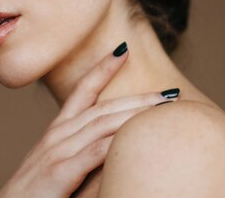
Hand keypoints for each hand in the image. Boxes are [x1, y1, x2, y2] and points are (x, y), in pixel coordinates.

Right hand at [0, 43, 179, 197]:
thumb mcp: (59, 172)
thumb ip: (84, 161)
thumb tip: (114, 155)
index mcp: (56, 134)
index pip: (81, 93)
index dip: (102, 70)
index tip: (122, 51)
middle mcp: (56, 136)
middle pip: (102, 107)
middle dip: (137, 97)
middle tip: (169, 90)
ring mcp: (56, 152)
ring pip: (102, 123)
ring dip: (135, 111)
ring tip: (164, 105)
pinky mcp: (58, 172)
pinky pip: (94, 151)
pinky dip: (117, 139)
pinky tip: (137, 133)